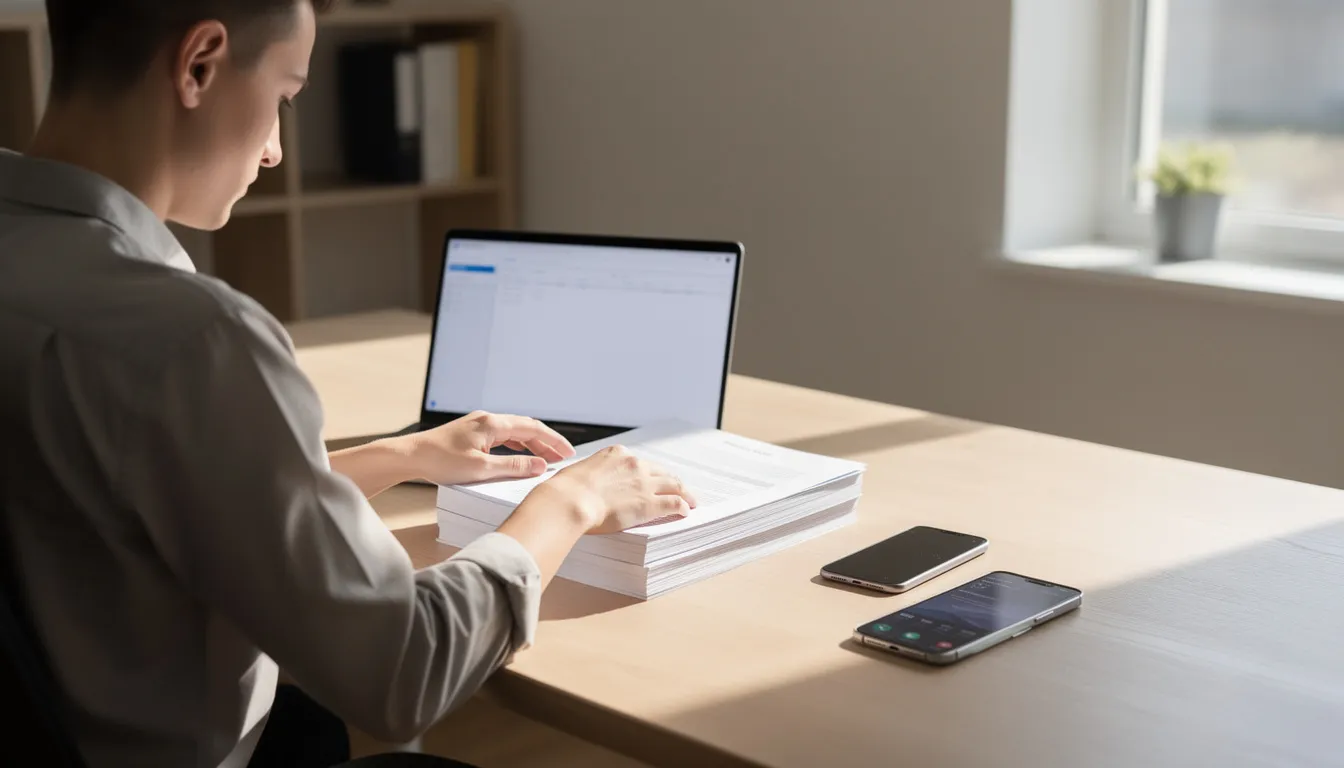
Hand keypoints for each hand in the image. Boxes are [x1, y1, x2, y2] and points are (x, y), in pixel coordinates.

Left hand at [402, 411, 575, 485]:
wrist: (410, 456)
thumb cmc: (440, 461)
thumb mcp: (481, 469)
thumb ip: (514, 467)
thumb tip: (540, 466)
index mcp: (493, 424)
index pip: (533, 428)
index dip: (554, 441)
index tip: (569, 453)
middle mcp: (488, 419)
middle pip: (526, 427)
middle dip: (547, 442)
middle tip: (564, 457)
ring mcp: (479, 425)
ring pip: (515, 432)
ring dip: (533, 444)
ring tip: (547, 459)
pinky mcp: (472, 433)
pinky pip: (502, 436)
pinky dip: (517, 446)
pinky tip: (521, 455)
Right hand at [533, 445, 697, 534]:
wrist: (570, 500)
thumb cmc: (567, 489)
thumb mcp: (579, 472)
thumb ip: (591, 476)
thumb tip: (585, 484)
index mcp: (616, 454)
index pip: (639, 463)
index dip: (649, 472)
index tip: (651, 478)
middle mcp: (634, 465)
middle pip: (661, 472)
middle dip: (671, 481)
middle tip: (679, 489)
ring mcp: (644, 483)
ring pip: (674, 485)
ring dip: (685, 493)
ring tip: (691, 500)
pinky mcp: (650, 503)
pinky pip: (674, 503)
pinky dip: (683, 506)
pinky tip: (686, 511)